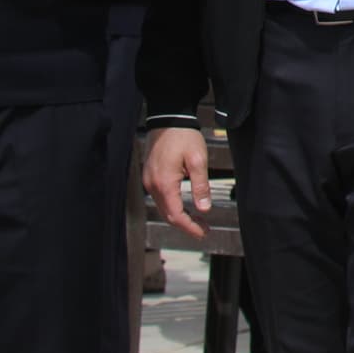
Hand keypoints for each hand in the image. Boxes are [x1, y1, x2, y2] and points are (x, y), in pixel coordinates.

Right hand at [144, 126, 210, 241]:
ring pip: (163, 207)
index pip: (176, 216)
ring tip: (198, 219)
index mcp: (164, 184)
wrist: (168, 118)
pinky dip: (173, 205)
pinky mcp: (150, 175)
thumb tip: (204, 209)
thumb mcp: (198, 160)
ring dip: (179, 216)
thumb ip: (200, 186)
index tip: (203, 233)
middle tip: (204, 229)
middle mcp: (152, 185)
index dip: (190, 228)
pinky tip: (185, 205)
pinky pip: (160, 197)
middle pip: (168, 215)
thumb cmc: (184, 136)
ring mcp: (149, 180)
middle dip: (186, 225)